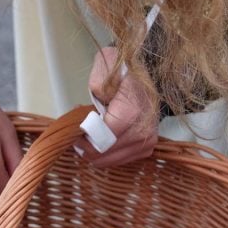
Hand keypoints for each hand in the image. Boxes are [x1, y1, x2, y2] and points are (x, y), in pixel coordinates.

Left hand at [75, 47, 158, 167]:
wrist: (151, 74)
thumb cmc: (124, 71)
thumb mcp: (106, 66)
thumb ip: (97, 86)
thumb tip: (93, 112)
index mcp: (132, 112)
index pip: (101, 138)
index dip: (84, 137)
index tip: (76, 129)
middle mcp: (143, 131)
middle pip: (104, 153)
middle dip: (86, 146)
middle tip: (79, 134)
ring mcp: (147, 141)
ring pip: (109, 160)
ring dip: (95, 151)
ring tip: (90, 135)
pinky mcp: (147, 148)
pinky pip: (119, 160)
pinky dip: (106, 153)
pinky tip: (103, 139)